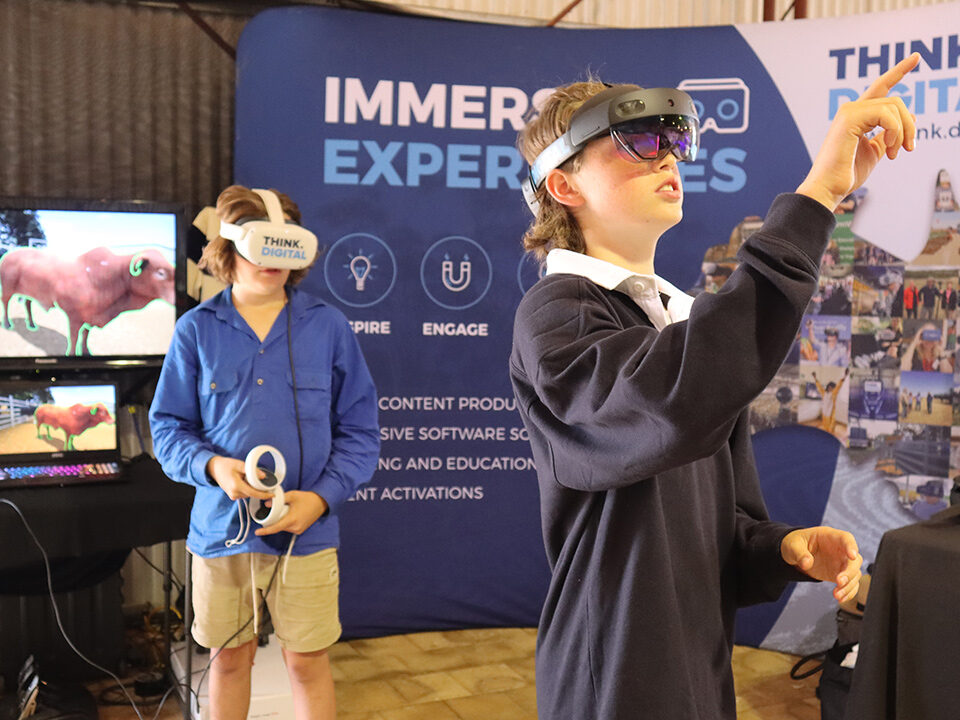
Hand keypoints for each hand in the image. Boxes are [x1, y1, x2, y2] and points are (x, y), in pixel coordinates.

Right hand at [207, 456, 273, 501]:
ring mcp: (233, 495)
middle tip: (261, 480)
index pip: (254, 493)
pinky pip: (244, 493)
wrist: (214, 468)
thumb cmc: (226, 465)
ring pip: (249, 494)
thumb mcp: (240, 465)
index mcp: (236, 486)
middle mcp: (234, 493)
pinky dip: (247, 488)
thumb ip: (252, 471)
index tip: (272, 494)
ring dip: (252, 488)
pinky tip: (244, 481)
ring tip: (247, 477)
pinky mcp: (232, 495)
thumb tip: (264, 476)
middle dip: (258, 488)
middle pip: (252, 494)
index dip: (264, 495)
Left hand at [255, 490, 328, 535]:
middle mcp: (295, 527)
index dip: (265, 531)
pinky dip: (286, 522)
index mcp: (292, 519)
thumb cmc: (307, 498)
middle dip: (275, 520)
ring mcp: (298, 530)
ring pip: (283, 527)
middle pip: (279, 527)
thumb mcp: (292, 495)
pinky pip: (289, 527)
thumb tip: (266, 504)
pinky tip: (291, 514)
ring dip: (281, 520)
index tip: (257, 532)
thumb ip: (279, 500)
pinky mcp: (300, 530)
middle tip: (278, 510)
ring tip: (287, 510)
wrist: (321, 503)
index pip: (276, 528)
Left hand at [781, 526, 862, 603]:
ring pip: (854, 574)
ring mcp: (841, 563)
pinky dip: (848, 592)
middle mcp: (840, 550)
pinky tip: (840, 598)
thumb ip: (799, 553)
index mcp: (830, 537)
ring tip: (837, 595)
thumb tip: (807, 563)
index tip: (852, 556)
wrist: (794, 554)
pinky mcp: (839, 575)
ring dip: (848, 586)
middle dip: (850, 572)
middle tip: (839, 581)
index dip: (851, 546)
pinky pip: (849, 585)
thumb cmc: (795, 543)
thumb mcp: (793, 545)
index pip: (846, 538)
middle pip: (854, 560)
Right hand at [797, 53, 918, 210]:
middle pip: (895, 101)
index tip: (916, 57)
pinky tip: (890, 149)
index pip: (880, 87)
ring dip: (903, 131)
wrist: (829, 188)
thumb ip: (888, 134)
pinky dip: (895, 131)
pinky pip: (886, 115)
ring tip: (896, 153)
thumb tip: (910, 118)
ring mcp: (849, 112)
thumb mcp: (874, 152)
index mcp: (856, 117)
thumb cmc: (846, 174)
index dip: (898, 71)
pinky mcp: (849, 118)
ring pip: (894, 106)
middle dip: (909, 124)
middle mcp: (851, 110)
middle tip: (909, 148)